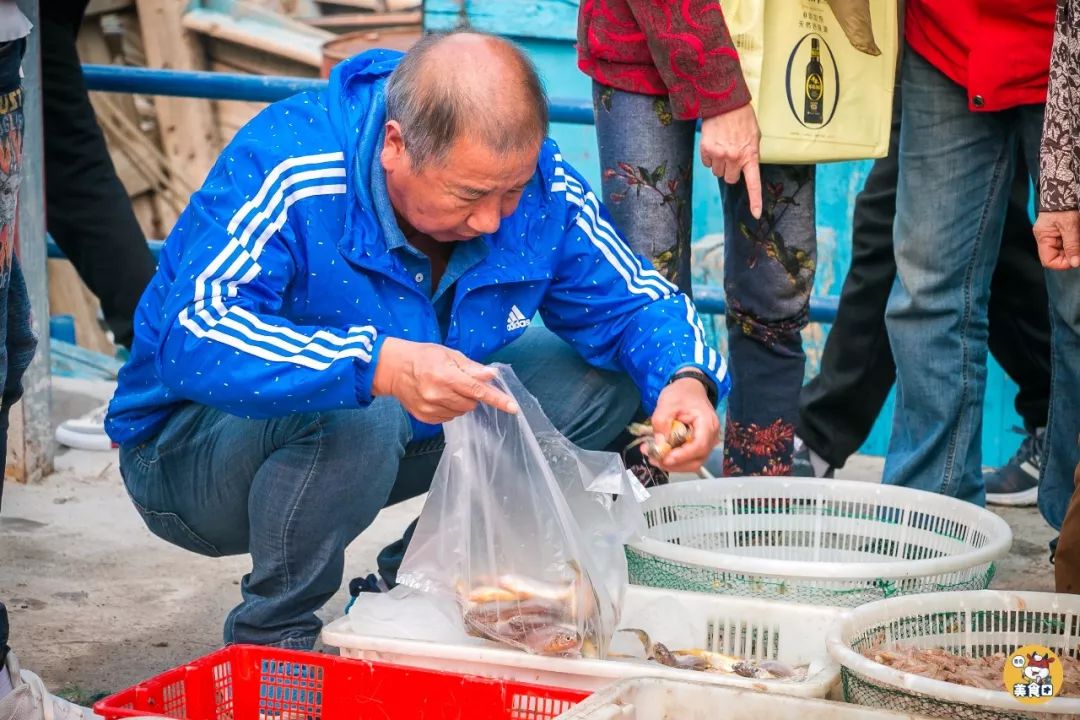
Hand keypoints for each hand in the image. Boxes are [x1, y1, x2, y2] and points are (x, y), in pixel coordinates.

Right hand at [372, 338, 518, 423]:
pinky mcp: (425, 417)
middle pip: (472, 403)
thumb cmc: (423, 356)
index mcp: (445, 376)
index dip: (498, 399)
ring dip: (461, 402)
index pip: (478, 390)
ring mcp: (431, 408)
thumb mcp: (448, 354)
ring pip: (461, 412)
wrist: (393, 368)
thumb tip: (491, 375)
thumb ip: (471, 367)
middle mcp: (438, 395)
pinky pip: (449, 417)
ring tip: (447, 388)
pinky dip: (450, 408)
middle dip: (472, 394)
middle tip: (460, 382)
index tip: (513, 407)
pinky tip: (439, 397)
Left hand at [648, 377, 720, 472]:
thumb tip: (659, 444)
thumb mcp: (667, 403)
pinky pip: (689, 458)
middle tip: (653, 458)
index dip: (682, 456)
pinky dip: (675, 459)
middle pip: (696, 459)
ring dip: (673, 464)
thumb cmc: (681, 393)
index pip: (699, 446)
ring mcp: (706, 442)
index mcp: (707, 424)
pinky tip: (660, 454)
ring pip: (692, 462)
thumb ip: (661, 422)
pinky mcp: (699, 445)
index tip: (665, 458)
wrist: (690, 387)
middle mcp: (711, 436)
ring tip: (652, 456)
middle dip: (674, 463)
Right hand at [700, 104, 762, 218]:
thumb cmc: (742, 119)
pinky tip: (714, 144)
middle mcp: (734, 158)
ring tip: (722, 147)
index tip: (756, 214)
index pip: (753, 183)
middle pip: (729, 179)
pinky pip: (706, 163)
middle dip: (730, 171)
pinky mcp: (706, 150)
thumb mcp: (754, 136)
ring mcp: (719, 155)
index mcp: (750, 155)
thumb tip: (746, 168)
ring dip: (719, 164)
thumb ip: (751, 154)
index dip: (755, 200)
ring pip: (716, 172)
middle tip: (731, 156)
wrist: (725, 102)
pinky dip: (709, 157)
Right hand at [1033, 210, 1079, 269]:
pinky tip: (1077, 233)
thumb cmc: (1063, 204)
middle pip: (1058, 256)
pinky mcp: (1061, 231)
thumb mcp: (1070, 226)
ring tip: (1077, 234)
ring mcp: (1054, 235)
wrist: (1064, 190)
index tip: (1076, 259)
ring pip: (1065, 250)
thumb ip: (1072, 245)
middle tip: (1079, 246)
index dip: (1062, 264)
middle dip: (1072, 254)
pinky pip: (1069, 242)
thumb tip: (1075, 263)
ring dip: (1075, 247)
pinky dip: (1075, 242)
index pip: (1048, 261)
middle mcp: (1046, 238)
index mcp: (1043, 238)